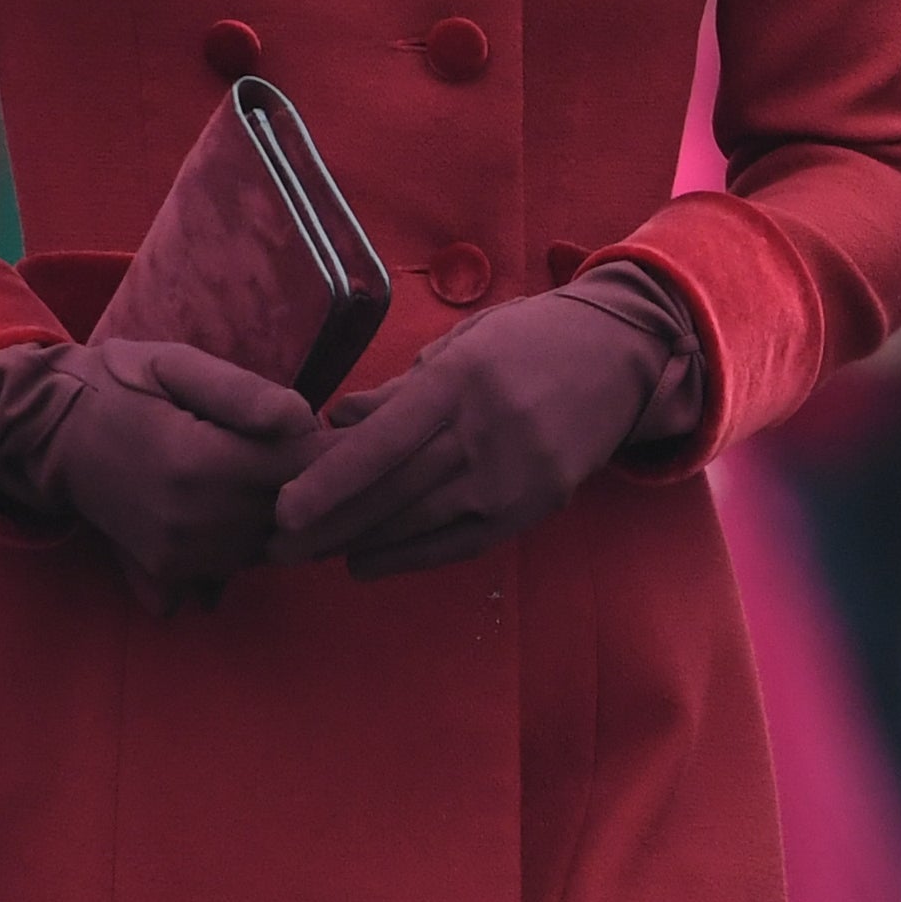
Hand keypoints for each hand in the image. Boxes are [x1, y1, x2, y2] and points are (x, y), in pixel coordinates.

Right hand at [0, 338, 322, 607]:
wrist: (48, 432)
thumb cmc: (120, 385)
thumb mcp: (176, 364)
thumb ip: (242, 392)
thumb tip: (303, 421)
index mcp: (200, 463)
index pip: (303, 469)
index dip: (332, 449)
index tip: (343, 429)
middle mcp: (192, 520)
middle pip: (294, 514)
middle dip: (316, 485)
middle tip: (320, 451)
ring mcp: (177, 555)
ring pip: (272, 546)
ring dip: (287, 517)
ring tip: (279, 473)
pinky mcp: (166, 572)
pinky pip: (237, 565)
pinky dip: (252, 540)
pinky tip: (244, 505)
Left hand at [271, 269, 698, 576]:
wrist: (623, 355)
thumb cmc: (531, 339)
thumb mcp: (464, 343)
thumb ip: (400, 388)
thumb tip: (336, 420)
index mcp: (464, 381)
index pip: (383, 442)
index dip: (329, 481)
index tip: (283, 509)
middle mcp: (489, 431)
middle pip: (394, 491)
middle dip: (330, 524)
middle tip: (277, 546)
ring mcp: (517, 473)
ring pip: (421, 522)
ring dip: (360, 543)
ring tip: (310, 554)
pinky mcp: (537, 504)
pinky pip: (461, 542)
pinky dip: (409, 556)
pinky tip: (367, 562)